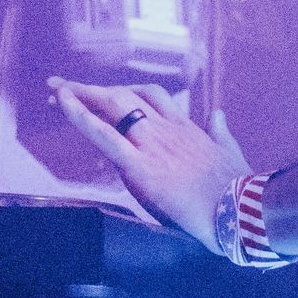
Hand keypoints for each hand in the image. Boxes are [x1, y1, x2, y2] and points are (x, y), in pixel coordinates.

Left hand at [49, 81, 247, 253]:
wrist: (241, 211)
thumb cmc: (239, 189)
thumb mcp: (232, 153)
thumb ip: (221, 132)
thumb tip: (218, 115)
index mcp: (186, 128)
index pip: (150, 98)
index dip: (124, 91)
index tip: (104, 92)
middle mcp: (166, 130)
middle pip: (124, 96)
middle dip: (92, 89)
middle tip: (64, 86)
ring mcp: (152, 145)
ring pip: (112, 106)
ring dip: (81, 95)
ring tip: (55, 90)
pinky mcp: (140, 166)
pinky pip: (103, 134)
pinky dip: (79, 116)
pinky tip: (61, 104)